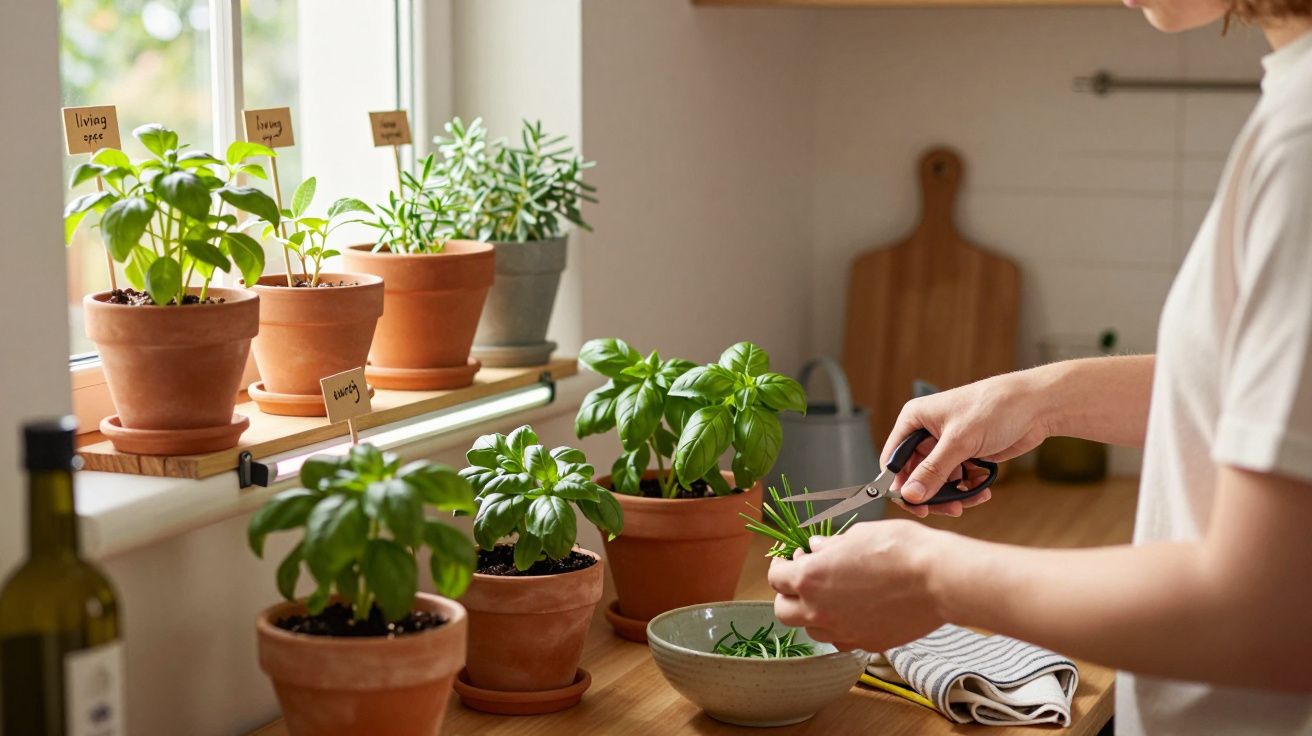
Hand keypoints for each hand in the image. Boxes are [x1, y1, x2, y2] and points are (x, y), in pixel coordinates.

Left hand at [768, 520, 945, 651]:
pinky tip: (854, 609)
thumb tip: (817, 548)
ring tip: (831, 594)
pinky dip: (839, 626)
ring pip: (810, 629)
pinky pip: (840, 638)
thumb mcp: (858, 534)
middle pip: (783, 611)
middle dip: (788, 594)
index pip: (775, 578)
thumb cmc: (900, 548)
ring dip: (812, 612)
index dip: (781, 565)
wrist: (938, 579)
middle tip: (804, 578)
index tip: (791, 558)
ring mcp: (842, 632)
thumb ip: (831, 545)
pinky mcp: (866, 644)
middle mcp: (819, 610)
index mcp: (810, 578)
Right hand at [883, 370, 1050, 516]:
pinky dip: (967, 490)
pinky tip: (982, 491)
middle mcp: (927, 432)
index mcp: (915, 420)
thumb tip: (910, 495)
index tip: (914, 505)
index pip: (894, 459)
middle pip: (916, 475)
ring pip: (937, 481)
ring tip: (970, 500)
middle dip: (931, 494)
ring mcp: (947, 445)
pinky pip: (957, 481)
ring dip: (952, 495)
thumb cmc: (994, 407)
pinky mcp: (965, 454)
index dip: (900, 484)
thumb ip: (933, 470)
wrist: (1036, 406)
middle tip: (947, 509)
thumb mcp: (959, 441)